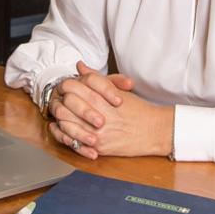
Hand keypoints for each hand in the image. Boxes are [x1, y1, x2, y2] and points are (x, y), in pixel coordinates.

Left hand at [47, 62, 171, 158]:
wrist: (154, 131)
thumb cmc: (139, 110)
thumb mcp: (119, 90)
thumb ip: (96, 78)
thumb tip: (80, 66)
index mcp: (101, 98)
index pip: (72, 86)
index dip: (66, 85)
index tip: (67, 87)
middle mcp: (97, 114)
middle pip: (66, 104)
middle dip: (60, 101)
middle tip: (60, 100)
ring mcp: (96, 132)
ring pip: (66, 123)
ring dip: (61, 118)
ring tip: (61, 115)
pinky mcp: (98, 147)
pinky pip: (74, 142)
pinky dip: (65, 135)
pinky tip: (64, 130)